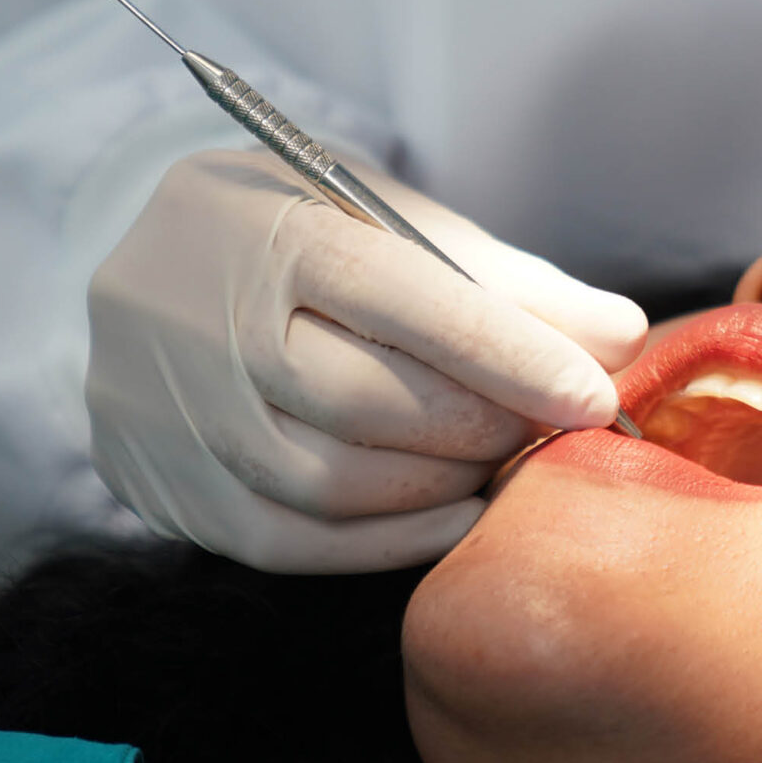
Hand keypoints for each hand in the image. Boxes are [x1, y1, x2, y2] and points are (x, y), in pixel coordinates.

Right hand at [86, 149, 645, 571]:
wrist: (140, 256)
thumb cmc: (297, 233)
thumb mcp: (391, 219)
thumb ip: (508, 281)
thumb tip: (622, 338)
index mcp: (272, 231)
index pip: (406, 300)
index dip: (512, 354)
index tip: (593, 393)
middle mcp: (204, 322)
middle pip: (368, 401)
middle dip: (481, 422)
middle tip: (543, 425)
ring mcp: (173, 411)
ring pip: (330, 482)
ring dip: (439, 485)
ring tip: (491, 460)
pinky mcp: (164, 484)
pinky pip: (288, 542)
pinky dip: (385, 542)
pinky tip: (447, 519)